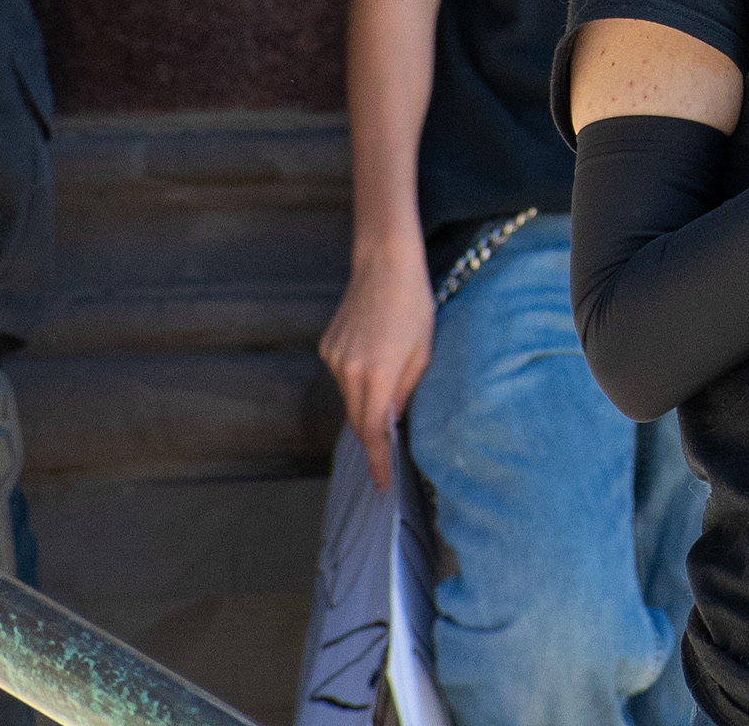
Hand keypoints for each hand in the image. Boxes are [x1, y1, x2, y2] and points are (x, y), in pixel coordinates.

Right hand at [317, 247, 435, 491]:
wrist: (384, 264)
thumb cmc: (413, 305)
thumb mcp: (422, 352)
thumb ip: (405, 391)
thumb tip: (391, 418)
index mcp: (377, 373)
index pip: (371, 430)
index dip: (376, 459)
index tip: (381, 483)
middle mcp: (348, 370)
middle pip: (357, 417)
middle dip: (372, 434)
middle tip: (388, 448)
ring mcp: (333, 358)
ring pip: (349, 396)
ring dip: (365, 401)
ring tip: (388, 381)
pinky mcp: (326, 346)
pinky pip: (342, 375)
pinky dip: (357, 379)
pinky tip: (373, 356)